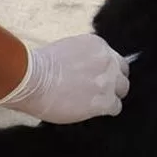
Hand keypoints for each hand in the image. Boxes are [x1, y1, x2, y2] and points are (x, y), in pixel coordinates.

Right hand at [0, 33, 129, 123]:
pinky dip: (107, 110)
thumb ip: (84, 56)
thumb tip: (87, 67)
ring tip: (98, 102)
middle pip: (122, 73)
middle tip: (102, 90)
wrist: (34, 78)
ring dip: (112, 96)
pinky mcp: (104, 101)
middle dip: (114, 81)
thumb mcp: (68, 49)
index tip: (99, 76)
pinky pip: (116, 107)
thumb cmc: (42, 64)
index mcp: (97, 45)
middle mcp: (107, 60)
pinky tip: (95, 111)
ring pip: (122, 90)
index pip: (113, 57)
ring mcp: (107, 81)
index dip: (107, 69)